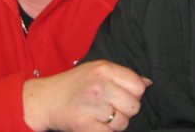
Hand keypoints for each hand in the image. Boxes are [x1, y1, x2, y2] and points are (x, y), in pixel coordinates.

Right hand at [23, 60, 150, 131]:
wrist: (46, 98)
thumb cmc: (75, 84)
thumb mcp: (97, 70)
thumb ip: (122, 75)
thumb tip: (147, 83)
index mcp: (104, 69)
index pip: (138, 86)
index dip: (134, 93)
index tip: (122, 94)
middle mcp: (99, 86)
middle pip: (134, 106)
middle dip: (125, 110)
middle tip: (111, 106)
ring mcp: (92, 106)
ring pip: (123, 123)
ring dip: (115, 123)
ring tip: (100, 114)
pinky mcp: (85, 125)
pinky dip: (104, 131)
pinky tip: (94, 123)